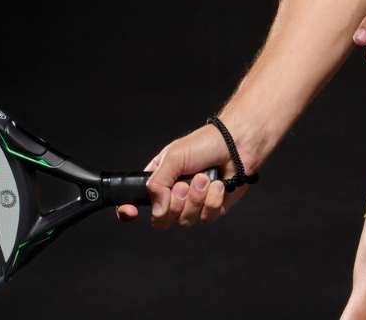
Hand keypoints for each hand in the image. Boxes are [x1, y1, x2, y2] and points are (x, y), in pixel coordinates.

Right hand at [115, 122, 253, 228]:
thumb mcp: (174, 157)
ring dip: (196, 198)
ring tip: (205, 178)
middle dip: (175, 203)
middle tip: (184, 184)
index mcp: (160, 179)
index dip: (128, 210)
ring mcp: (193, 203)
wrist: (237, 144)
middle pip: (161, 220)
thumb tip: (156, 210)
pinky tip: (219, 184)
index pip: (137, 200)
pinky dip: (213, 201)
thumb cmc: (205, 143)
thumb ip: (158, 184)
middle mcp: (174, 194)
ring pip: (185, 221)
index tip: (130, 212)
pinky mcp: (212, 208)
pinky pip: (206, 218)